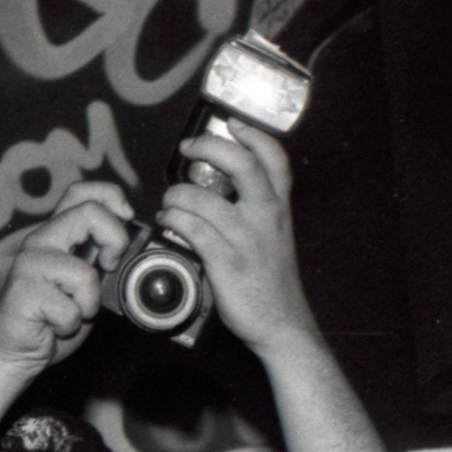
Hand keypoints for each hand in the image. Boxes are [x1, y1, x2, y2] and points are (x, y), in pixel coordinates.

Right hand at [0, 181, 138, 371]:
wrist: (16, 351)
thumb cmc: (53, 318)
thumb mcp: (85, 283)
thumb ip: (99, 259)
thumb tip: (135, 245)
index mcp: (55, 234)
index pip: (80, 191)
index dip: (110, 196)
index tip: (126, 218)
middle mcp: (40, 241)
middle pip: (89, 212)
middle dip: (115, 241)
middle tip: (109, 268)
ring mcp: (29, 264)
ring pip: (85, 272)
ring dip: (90, 301)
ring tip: (73, 311)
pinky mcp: (23, 291)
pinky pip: (71, 309)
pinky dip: (71, 324)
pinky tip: (54, 326)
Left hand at [157, 123, 318, 355]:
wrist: (283, 326)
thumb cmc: (273, 284)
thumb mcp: (275, 240)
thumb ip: (256, 214)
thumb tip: (219, 192)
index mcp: (280, 210)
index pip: (275, 160)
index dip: (254, 136)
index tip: (233, 125)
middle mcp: (266, 219)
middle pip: (241, 165)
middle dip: (209, 148)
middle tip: (187, 149)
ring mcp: (247, 240)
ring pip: (204, 199)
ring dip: (177, 194)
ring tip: (169, 201)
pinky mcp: (227, 263)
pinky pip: (193, 229)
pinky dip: (174, 220)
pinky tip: (169, 221)